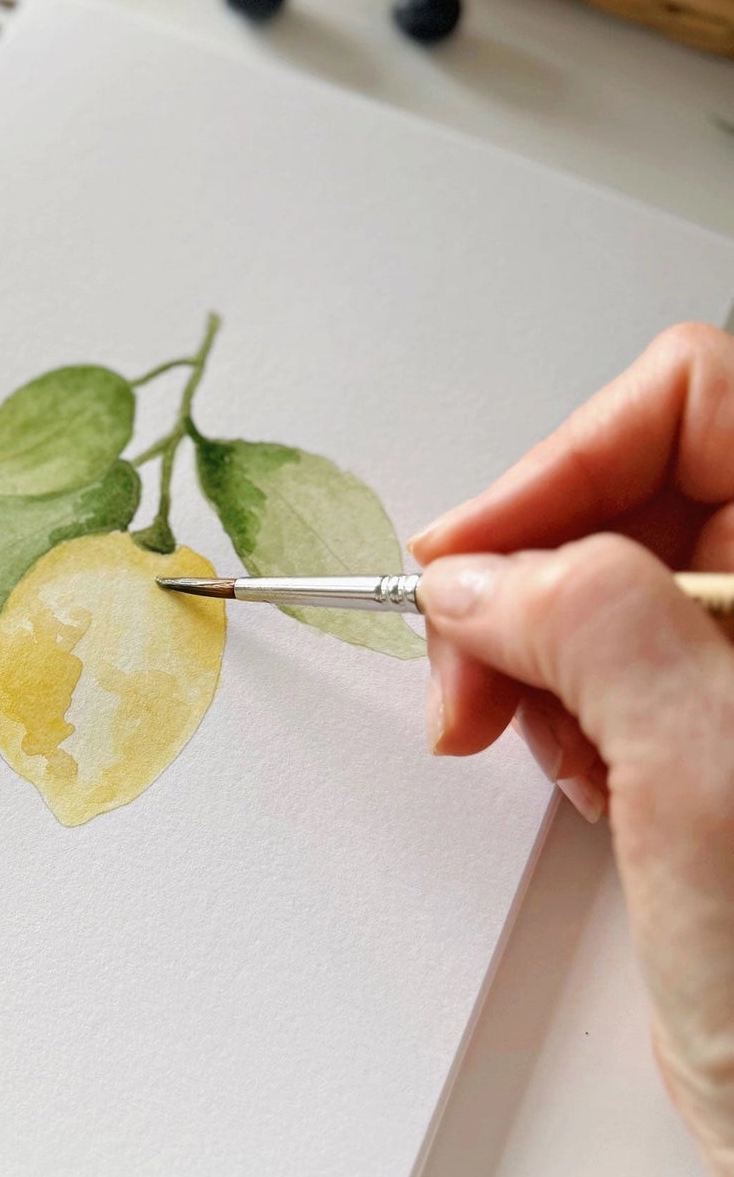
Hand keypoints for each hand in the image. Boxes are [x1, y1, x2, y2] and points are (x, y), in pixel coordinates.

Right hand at [408, 321, 733, 1176]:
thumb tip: (474, 573)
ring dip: (534, 655)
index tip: (470, 556)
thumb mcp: (707, 769)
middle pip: (635, 490)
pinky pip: (603, 663)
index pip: (701, 399)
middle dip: (528, 577)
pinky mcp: (716, 724)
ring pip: (601, 580)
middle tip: (467, 675)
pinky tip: (583, 776)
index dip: (569, 460)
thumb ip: (587, 624)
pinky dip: (560, 708)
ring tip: (541, 746)